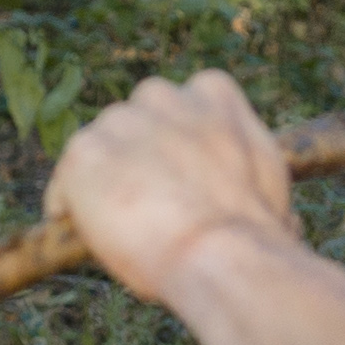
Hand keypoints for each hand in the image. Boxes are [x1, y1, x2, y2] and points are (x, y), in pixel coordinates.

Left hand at [48, 70, 300, 308]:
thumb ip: (250, 180)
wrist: (221, 252)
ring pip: (99, 152)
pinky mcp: (84, 152)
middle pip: (133, 124)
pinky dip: (68, 211)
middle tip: (147, 208)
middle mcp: (162, 95)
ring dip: (103, 184)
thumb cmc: (256, 233)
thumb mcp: (270, 190)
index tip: (179, 180)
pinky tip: (85, 238)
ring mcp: (119, 121)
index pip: (180, 107)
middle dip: (136, 160)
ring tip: (120, 231)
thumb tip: (280, 222)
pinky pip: (65, 186)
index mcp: (212, 92)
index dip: (175, 148)